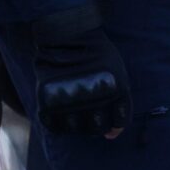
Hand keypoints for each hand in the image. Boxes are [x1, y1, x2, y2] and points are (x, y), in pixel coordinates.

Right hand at [28, 4, 129, 139]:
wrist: (68, 37)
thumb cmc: (96, 54)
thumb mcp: (118, 72)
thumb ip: (119, 100)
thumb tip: (112, 132)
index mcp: (116, 91)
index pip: (120, 122)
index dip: (115, 128)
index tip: (110, 130)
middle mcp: (95, 98)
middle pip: (98, 128)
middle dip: (96, 126)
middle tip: (90, 118)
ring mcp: (72, 101)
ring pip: (76, 129)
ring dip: (76, 125)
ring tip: (74, 111)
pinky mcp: (49, 101)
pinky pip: (54, 126)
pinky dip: (57, 124)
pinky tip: (60, 113)